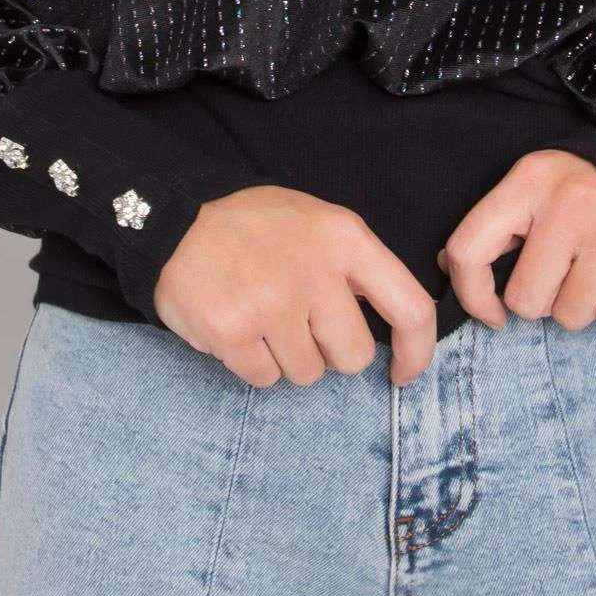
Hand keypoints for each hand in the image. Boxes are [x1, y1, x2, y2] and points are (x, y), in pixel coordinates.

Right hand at [153, 185, 438, 388]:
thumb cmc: (260, 227)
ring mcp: (272, 302)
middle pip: (353, 357)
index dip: (416, 352)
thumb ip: (359, 268)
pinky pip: (264, 379)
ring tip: (262, 317)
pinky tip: (238, 327)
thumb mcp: (321, 223)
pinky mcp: (232, 331)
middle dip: (331, 353)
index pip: (411, 307)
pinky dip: (252, 363)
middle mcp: (315, 271)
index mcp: (347, 239)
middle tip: (301, 325)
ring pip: (307, 373)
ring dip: (287, 357)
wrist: (178, 217)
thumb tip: (397, 332)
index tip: (402, 372)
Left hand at [437, 150, 595, 328]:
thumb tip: (450, 268)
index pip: (469, 251)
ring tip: (589, 269)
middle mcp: (569, 204)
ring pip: (569, 317)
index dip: (471, 295)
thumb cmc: (579, 189)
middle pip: (525, 301)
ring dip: (576, 304)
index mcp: (528, 182)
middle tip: (559, 271)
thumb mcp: (532, 186)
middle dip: (539, 299)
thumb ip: (494, 224)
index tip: (491, 311)